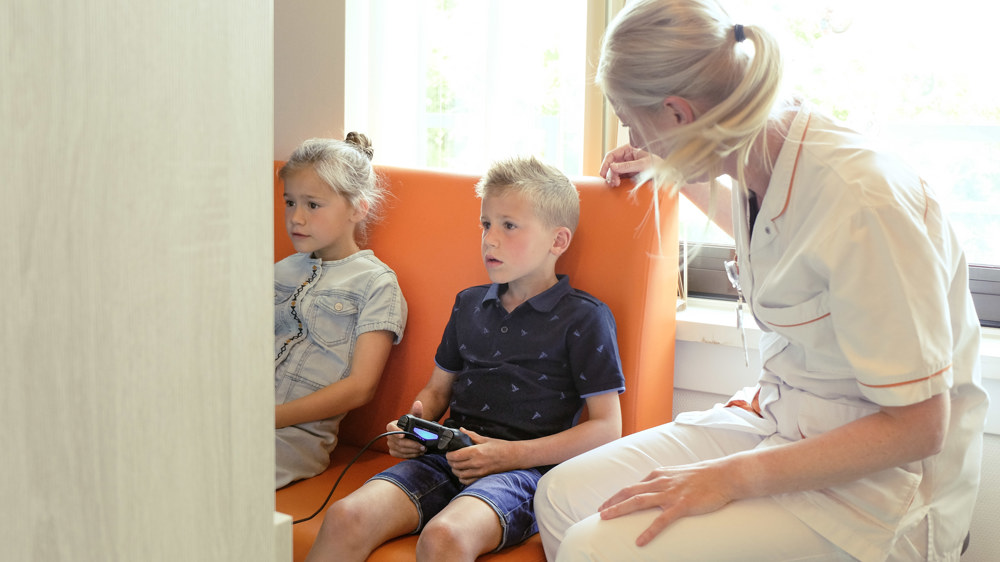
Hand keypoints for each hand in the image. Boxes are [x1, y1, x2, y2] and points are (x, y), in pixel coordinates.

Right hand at [386, 400, 426, 458]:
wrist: (412, 435)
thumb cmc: (412, 426)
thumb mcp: (415, 418)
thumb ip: (417, 411)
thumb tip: (418, 403)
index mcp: (392, 425)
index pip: (390, 428)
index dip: (396, 431)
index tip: (403, 434)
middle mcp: (389, 436)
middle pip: (398, 441)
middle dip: (411, 444)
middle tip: (422, 446)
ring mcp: (391, 444)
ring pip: (400, 449)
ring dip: (412, 450)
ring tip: (422, 449)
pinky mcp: (393, 452)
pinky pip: (401, 455)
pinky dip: (410, 455)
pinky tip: (418, 453)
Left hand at [445, 428, 509, 484]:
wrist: (514, 456)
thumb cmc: (501, 447)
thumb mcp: (485, 439)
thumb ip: (471, 435)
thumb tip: (461, 430)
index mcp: (476, 451)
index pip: (455, 455)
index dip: (449, 454)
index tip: (449, 452)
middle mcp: (476, 463)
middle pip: (455, 465)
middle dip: (450, 461)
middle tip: (451, 457)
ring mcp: (479, 472)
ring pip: (459, 474)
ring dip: (455, 470)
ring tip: (456, 465)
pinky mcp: (482, 478)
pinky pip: (467, 481)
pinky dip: (462, 478)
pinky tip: (463, 473)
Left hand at [598, 461, 733, 546]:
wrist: (726, 475)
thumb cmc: (705, 476)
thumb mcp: (680, 474)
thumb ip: (666, 481)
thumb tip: (655, 489)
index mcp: (660, 475)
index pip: (633, 485)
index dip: (618, 495)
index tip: (607, 504)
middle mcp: (661, 482)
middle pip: (630, 492)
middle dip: (612, 502)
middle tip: (600, 513)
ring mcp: (671, 493)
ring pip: (639, 501)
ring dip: (620, 510)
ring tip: (606, 519)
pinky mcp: (682, 505)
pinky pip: (662, 520)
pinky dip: (649, 531)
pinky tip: (640, 541)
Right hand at [599, 144, 654, 186]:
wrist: (665, 174)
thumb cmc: (657, 165)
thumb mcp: (643, 164)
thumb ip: (628, 166)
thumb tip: (612, 167)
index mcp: (628, 150)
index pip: (611, 155)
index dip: (605, 164)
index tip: (602, 173)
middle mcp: (625, 157)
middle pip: (610, 165)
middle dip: (610, 174)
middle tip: (614, 182)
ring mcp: (625, 166)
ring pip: (612, 172)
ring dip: (611, 178)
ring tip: (616, 184)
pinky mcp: (627, 174)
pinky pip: (617, 177)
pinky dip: (615, 181)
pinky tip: (617, 184)